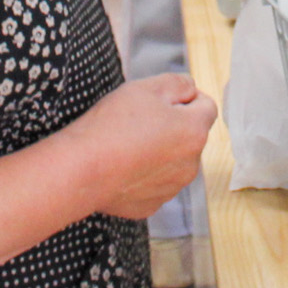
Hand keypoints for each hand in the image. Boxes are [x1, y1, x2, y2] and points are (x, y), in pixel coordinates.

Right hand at [61, 75, 217, 220]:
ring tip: (129, 143)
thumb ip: (178, 83)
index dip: (186, 98)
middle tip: (140, 119)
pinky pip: (155, 182)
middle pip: (190, 135)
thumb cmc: (112, 127)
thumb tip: (190, 89)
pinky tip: (123, 165)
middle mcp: (190, 164)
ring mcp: (171, 187)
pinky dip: (145, 174)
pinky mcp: (151, 204)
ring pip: (173, 160)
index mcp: (194, 132)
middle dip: (173, 125)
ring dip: (160, 151)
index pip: (207, 107)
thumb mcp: (146, 88)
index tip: (163, 99)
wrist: (81, 170)